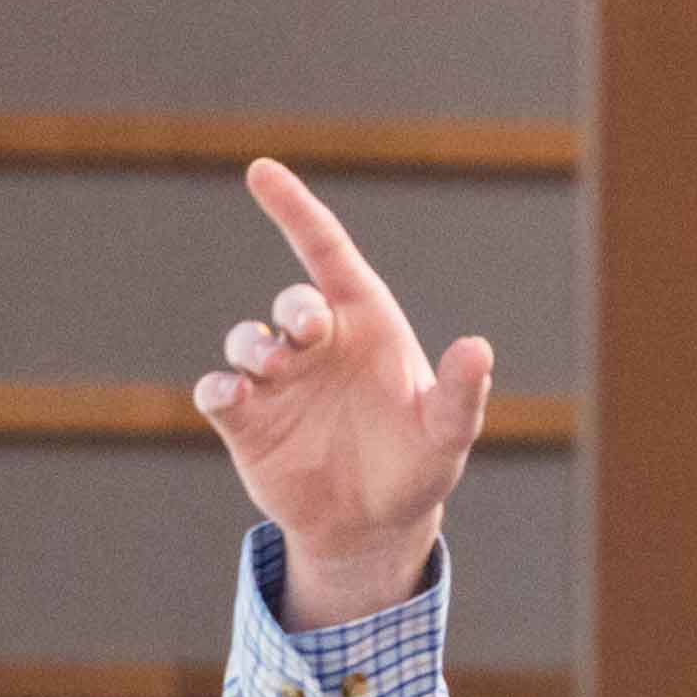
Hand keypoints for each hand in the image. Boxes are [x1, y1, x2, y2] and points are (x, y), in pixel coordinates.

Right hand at [192, 156, 493, 627]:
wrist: (374, 524)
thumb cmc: (417, 465)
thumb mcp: (447, 434)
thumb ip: (462, 393)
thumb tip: (479, 348)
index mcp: (366, 327)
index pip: (327, 254)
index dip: (296, 211)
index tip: (262, 172)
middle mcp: (317, 345)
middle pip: (294, 301)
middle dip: (296, 308)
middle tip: (308, 330)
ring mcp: (278, 381)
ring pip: (247, 339)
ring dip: (252, 345)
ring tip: (271, 366)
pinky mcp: (246, 420)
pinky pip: (217, 390)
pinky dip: (219, 387)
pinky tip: (233, 393)